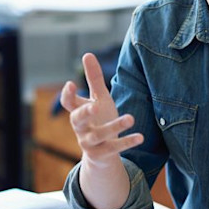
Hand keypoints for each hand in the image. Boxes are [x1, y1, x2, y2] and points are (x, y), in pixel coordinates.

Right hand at [60, 53, 142, 168]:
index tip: (71, 84)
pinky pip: (113, 148)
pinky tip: (140, 136)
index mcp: (78, 112)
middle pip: (78, 120)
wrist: (101, 152)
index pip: (68, 103)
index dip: (67, 95)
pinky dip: (127, 142)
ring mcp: (89, 142)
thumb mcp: (99, 98)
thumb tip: (87, 54)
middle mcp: (80, 128)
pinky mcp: (101, 154)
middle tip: (95, 106)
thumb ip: (94, 79)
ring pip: (99, 134)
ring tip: (131, 118)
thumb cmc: (99, 119)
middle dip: (86, 113)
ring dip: (115, 126)